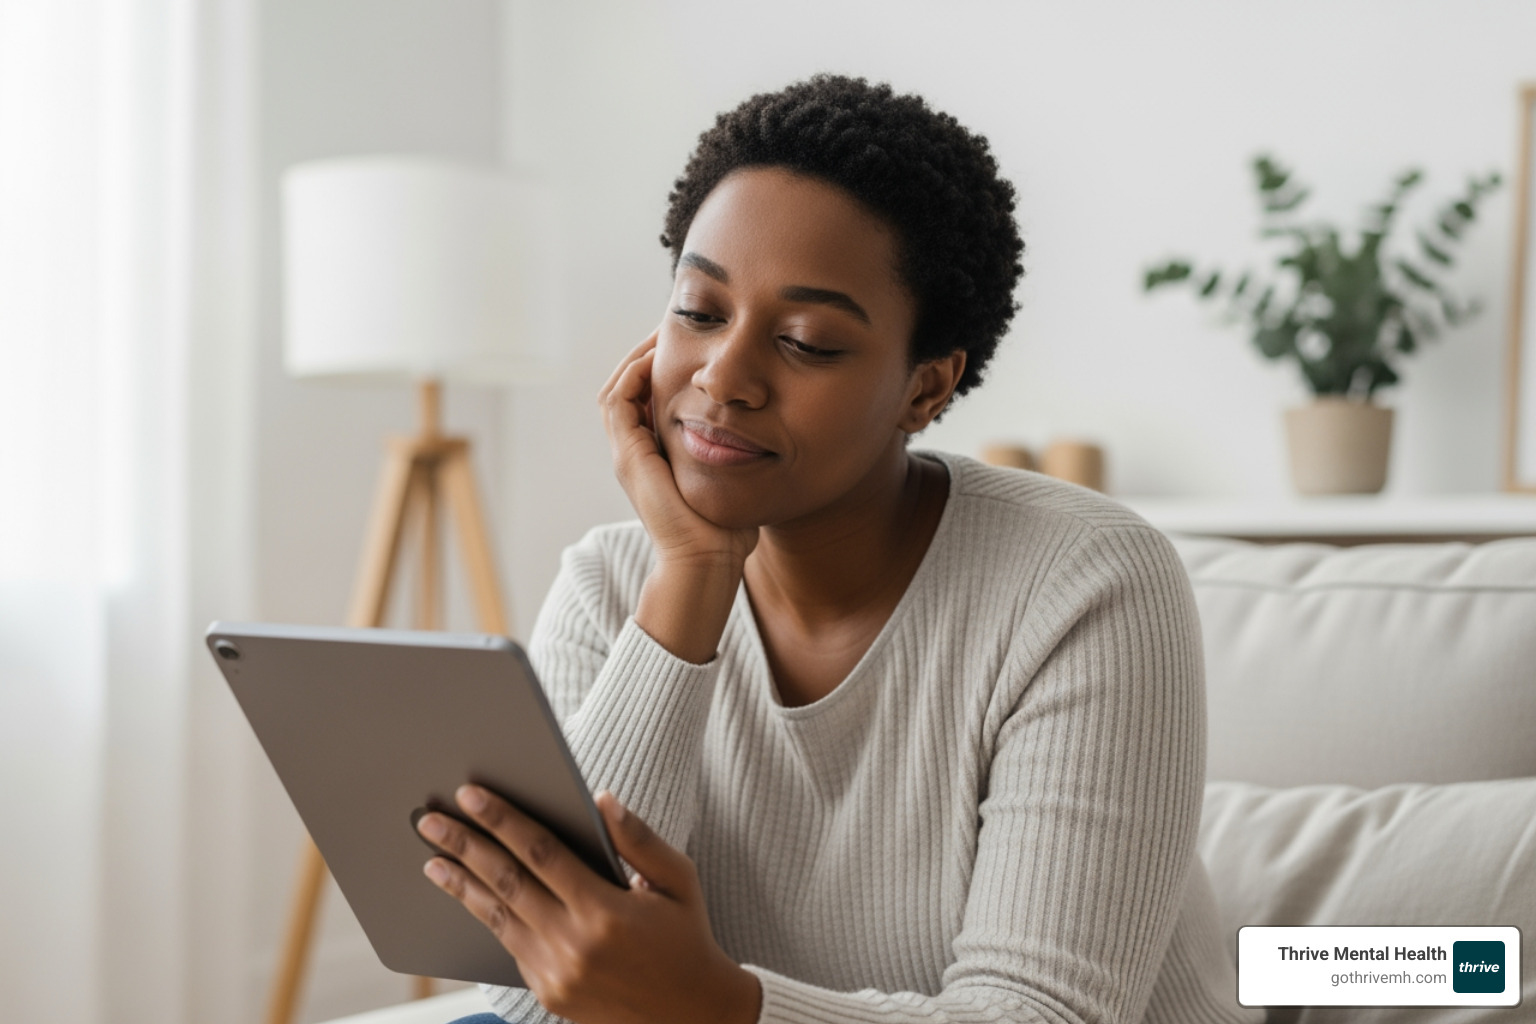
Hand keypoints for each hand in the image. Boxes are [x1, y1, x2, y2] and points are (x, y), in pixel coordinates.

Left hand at [418, 785, 760, 1023]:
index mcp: (607, 911)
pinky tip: (469, 894)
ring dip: (461, 883)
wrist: (692, 1016)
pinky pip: (510, 945)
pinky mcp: (549, 992)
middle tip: (430, 818)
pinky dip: (486, 916)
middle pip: (506, 882)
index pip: (542, 852)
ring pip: (497, 917)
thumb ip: (639, 839)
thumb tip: (601, 799)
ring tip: (432, 857)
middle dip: (464, 845)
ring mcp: (557, 973)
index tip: (472, 794)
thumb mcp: (680, 880)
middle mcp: (574, 944)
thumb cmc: (687, 937)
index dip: (503, 820)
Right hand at [599, 331, 758, 661]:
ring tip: (668, 327)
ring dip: (641, 353)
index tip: (700, 333)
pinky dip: (634, 373)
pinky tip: (660, 354)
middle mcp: (636, 449)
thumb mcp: (738, 473)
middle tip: (679, 318)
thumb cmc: (729, 528)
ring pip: (619, 385)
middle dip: (653, 348)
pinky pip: (618, 401)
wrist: (708, 565)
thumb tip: (771, 422)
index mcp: (658, 450)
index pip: (653, 391)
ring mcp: (628, 453)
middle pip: (632, 382)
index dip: (671, 359)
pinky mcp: (628, 457)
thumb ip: (742, 447)